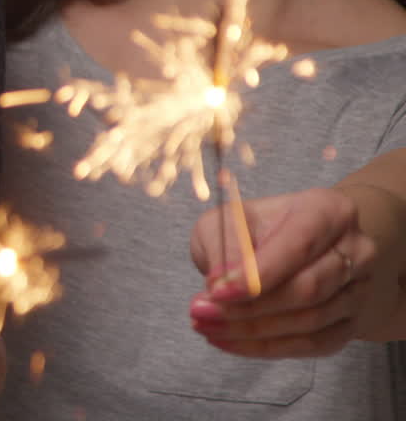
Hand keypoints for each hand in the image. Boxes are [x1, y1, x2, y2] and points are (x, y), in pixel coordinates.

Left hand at [187, 187, 386, 357]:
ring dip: (251, 331)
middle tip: (200, 311)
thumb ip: (224, 245)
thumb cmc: (256, 228)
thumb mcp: (228, 219)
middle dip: (249, 308)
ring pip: (309, 322)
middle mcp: (355, 250)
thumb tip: (220, 284)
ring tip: (206, 325)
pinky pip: (313, 345)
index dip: (258, 274)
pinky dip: (266, 348)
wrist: (292, 246)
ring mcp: (358, 289)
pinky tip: (229, 341)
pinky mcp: (351, 322)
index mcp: (328, 211)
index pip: (298, 246)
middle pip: (307, 289)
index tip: (216, 291)